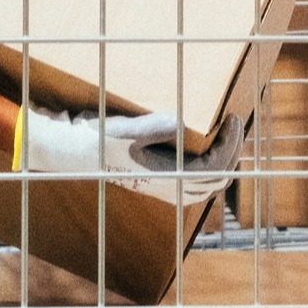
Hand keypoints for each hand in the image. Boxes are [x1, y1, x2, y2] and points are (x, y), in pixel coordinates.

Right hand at [15, 106, 243, 204]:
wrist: (72, 153)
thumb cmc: (98, 139)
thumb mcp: (124, 129)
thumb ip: (152, 128)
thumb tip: (181, 124)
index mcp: (167, 178)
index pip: (216, 166)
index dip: (231, 142)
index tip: (234, 117)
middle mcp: (170, 189)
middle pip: (218, 178)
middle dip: (232, 151)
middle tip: (235, 123)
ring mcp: (164, 190)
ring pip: (208, 184)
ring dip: (223, 161)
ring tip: (226, 135)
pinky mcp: (158, 185)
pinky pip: (195, 183)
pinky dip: (209, 168)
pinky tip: (205, 149)